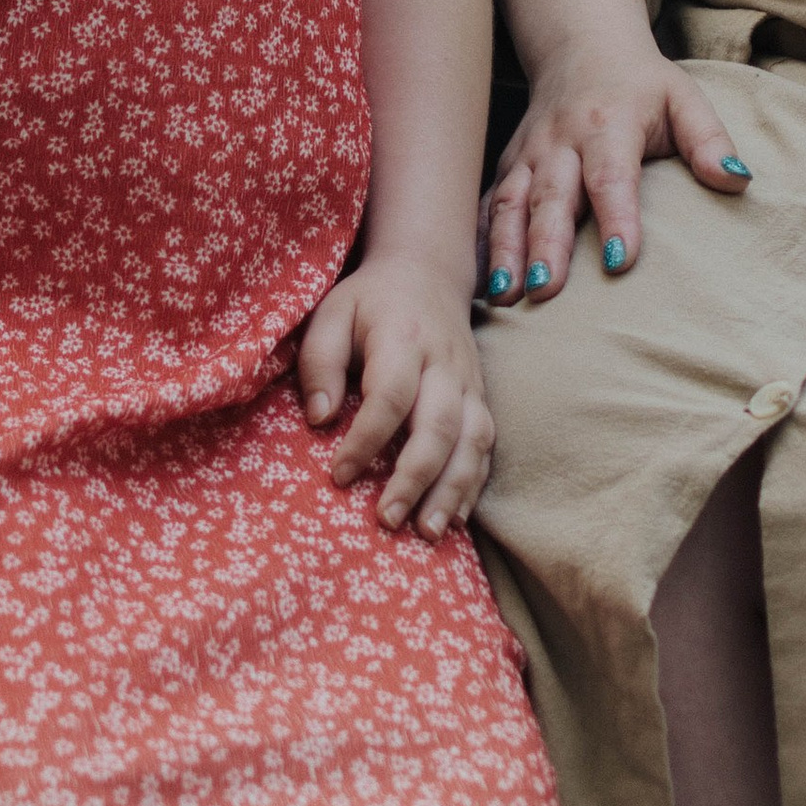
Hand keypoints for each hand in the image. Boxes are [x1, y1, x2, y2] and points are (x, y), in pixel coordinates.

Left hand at [299, 252, 494, 534]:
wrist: (426, 272)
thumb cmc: (370, 301)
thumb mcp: (332, 314)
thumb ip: (320, 363)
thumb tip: (319, 420)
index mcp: (403, 338)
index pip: (390, 396)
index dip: (365, 440)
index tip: (338, 476)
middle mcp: (444, 364)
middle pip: (439, 426)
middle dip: (415, 477)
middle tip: (386, 519)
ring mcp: (469, 383)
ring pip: (473, 441)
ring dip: (452, 490)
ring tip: (427, 533)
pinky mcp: (480, 398)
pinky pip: (486, 446)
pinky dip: (472, 485)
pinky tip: (452, 519)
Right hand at [483, 40, 747, 301]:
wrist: (582, 47)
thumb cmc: (642, 85)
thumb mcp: (684, 99)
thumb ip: (709, 140)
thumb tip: (737, 180)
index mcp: (608, 125)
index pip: (611, 176)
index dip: (617, 217)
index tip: (622, 261)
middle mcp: (560, 142)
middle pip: (551, 198)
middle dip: (546, 245)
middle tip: (546, 290)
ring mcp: (527, 156)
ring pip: (509, 205)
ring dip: (505, 251)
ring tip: (504, 297)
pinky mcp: (508, 168)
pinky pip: (486, 207)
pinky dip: (479, 244)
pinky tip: (478, 285)